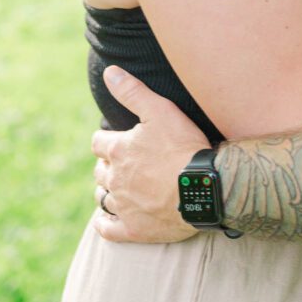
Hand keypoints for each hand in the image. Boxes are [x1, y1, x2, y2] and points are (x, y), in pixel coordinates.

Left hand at [91, 66, 209, 242]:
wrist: (203, 187)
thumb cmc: (183, 146)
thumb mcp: (159, 110)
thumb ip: (132, 91)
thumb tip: (109, 71)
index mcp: (118, 150)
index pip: (98, 143)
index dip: (106, 140)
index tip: (116, 140)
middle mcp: (115, 178)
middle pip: (100, 171)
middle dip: (107, 165)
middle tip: (123, 163)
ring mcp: (123, 205)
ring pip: (103, 197)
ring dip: (107, 190)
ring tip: (118, 187)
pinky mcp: (133, 229)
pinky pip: (108, 230)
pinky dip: (105, 225)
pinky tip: (106, 221)